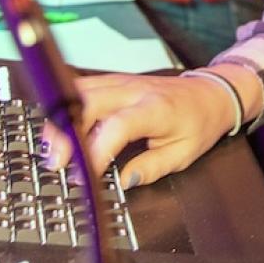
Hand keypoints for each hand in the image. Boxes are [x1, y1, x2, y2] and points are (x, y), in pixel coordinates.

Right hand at [38, 72, 240, 190]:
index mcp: (155, 110)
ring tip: (53, 147)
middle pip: (89, 102)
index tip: (83, 174)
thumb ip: (151, 168)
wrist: (210, 93)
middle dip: (66, 131)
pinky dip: (69, 107)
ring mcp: (122, 82)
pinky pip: (84, 88)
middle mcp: (135, 91)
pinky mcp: (115, 81)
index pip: (117, 127)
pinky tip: (62, 128)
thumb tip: (123, 181)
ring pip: (80, 92)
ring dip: (62, 118)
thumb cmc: (198, 123)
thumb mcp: (183, 154)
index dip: (96, 150)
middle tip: (56, 161)